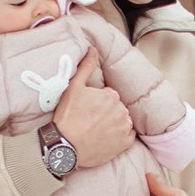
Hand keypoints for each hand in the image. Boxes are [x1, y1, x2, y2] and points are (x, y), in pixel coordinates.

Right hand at [51, 48, 134, 167]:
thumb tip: (93, 48)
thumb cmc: (68, 117)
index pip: (108, 96)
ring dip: (113, 124)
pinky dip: (120, 136)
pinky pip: (128, 136)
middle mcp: (121, 110)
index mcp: (111, 95)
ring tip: (96, 130)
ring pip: (122, 121)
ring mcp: (124, 127)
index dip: (96, 102)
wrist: (66, 147)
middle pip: (116, 108)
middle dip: (106, 112)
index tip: (86, 110)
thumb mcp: (73, 88)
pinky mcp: (125, 143)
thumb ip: (86, 67)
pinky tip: (106, 138)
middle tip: (89, 120)